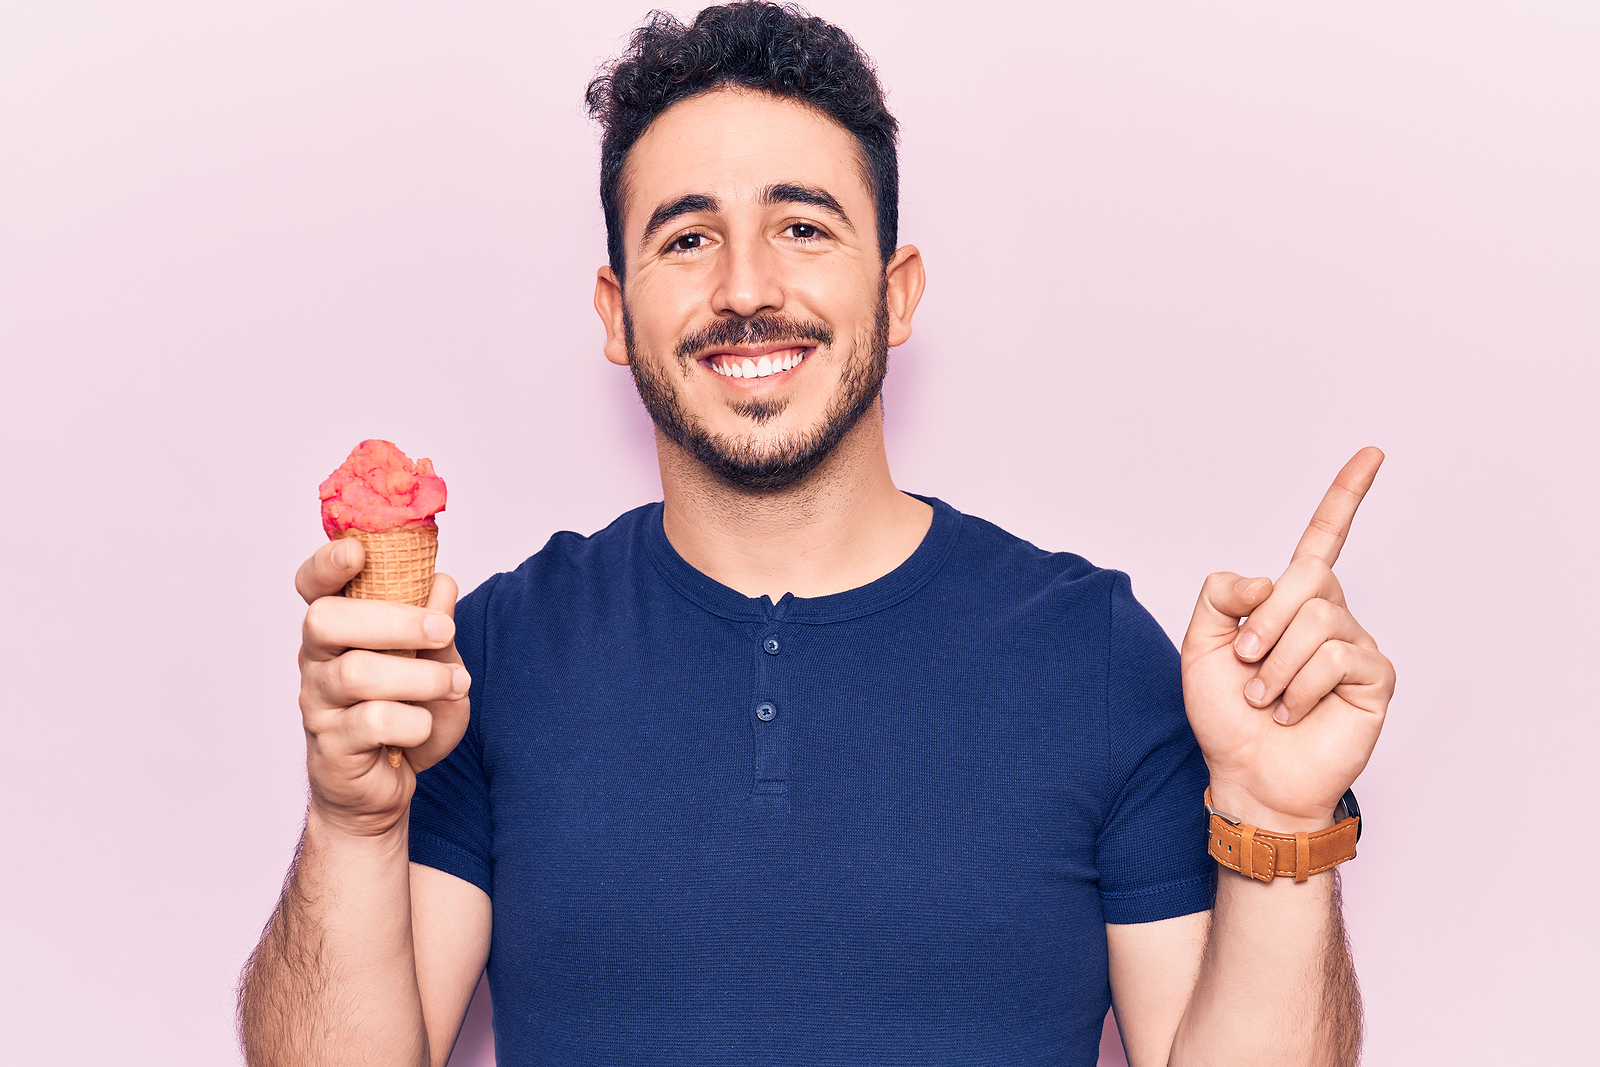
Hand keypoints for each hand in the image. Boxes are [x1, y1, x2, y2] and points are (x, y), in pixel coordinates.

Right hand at [294, 538, 471, 837]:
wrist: (386, 789)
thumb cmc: (407, 717)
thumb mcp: (435, 664)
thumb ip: (436, 626)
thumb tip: (442, 582)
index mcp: (339, 629)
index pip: (313, 585)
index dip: (327, 563)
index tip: (358, 551)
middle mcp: (317, 660)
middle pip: (327, 620)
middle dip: (393, 619)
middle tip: (444, 631)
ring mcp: (318, 704)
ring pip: (358, 673)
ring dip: (420, 676)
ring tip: (453, 684)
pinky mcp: (330, 746)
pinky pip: (373, 722)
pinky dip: (414, 721)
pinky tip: (423, 727)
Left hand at [1180, 447, 1395, 830]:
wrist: (1246, 773)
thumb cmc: (1224, 715)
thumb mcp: (1200, 644)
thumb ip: (1220, 594)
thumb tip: (1267, 579)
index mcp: (1289, 601)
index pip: (1324, 537)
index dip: (1346, 495)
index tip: (1372, 453)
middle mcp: (1329, 615)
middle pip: (1307, 576)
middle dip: (1263, 623)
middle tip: (1245, 665)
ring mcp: (1355, 646)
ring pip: (1317, 620)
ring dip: (1275, 665)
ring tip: (1265, 699)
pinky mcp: (1374, 679)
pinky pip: (1336, 657)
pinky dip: (1300, 687)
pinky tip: (1292, 712)